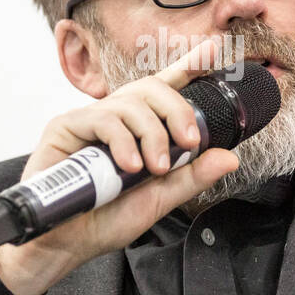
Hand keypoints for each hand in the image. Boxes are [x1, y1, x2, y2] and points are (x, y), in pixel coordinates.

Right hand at [0, 38, 238, 294]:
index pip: (165, 89)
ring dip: (151, 134)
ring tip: (153, 168)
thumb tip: (229, 157)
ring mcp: (90, 120)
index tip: (214, 50)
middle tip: (187, 143)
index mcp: (139, 131)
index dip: (189, 67)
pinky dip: (122, 140)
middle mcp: (116, 120)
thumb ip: (191, 177)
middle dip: (177, 111)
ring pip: (130, 102)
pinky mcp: (65, 126)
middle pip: (152, 89)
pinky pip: (102, 118)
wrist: (64, 244)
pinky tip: (128, 165)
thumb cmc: (104, 220)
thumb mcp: (158, 199)